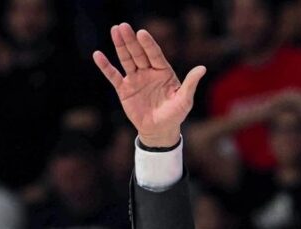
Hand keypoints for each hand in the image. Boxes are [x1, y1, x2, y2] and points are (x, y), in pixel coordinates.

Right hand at [93, 23, 206, 147]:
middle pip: (138, 53)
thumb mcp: (184, 100)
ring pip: (126, 60)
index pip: (155, 54)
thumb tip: (202, 68)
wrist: (160, 131)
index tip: (142, 33)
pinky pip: (113, 76)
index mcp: (163, 71)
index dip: (148, 44)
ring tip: (114, 31)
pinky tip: (98, 55)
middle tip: (123, 26)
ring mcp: (135, 79)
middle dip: (131, 41)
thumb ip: (190, 84)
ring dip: (120, 46)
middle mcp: (148, 72)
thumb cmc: (175, 114)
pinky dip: (106, 67)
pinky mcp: (124, 89)